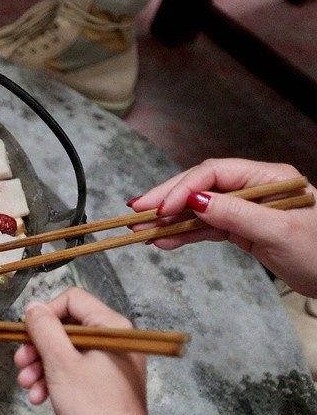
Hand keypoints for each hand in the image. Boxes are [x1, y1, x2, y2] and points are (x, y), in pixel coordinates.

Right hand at [14, 288, 152, 414]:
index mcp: (111, 327)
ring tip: (26, 386)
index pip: (72, 299)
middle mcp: (114, 339)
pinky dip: (54, 379)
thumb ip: (45, 329)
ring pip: (66, 350)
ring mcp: (110, 362)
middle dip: (38, 345)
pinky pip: (74, 369)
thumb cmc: (94, 408)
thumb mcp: (61, 364)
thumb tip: (33, 306)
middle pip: (66, 326)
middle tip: (20, 363)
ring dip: (41, 365)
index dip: (45, 313)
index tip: (27, 335)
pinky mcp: (105, 382)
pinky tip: (39, 397)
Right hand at [129, 158, 316, 296]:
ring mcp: (246, 209)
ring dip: (170, 220)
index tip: (161, 208)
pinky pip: (207, 227)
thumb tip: (195, 200)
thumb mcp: (279, 232)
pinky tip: (164, 241)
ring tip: (141, 231)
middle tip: (136, 212)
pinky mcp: (243, 229)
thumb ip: (236, 214)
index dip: (183, 188)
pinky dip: (184, 234)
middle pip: (201, 186)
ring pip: (199, 208)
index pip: (214, 173)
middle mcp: (254, 187)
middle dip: (167, 199)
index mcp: (267, 177)